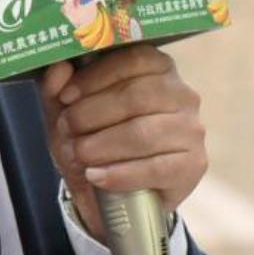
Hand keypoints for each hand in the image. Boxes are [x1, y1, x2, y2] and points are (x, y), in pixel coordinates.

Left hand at [39, 48, 206, 230]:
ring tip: (77, 156)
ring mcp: (191, 131)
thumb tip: (59, 68)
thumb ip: (60, 88)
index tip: (66, 97)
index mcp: (159, 69)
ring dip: (101, 145)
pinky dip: (119, 174)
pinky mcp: (193, 165)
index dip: (96, 76)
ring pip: (143, 133)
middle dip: (92, 114)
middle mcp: (183, 95)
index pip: (134, 59)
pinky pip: (155, 168)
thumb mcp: (71, 112)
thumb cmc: (99, 139)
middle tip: (67, 131)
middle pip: (136, 96)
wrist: (123, 194)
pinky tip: (96, 176)